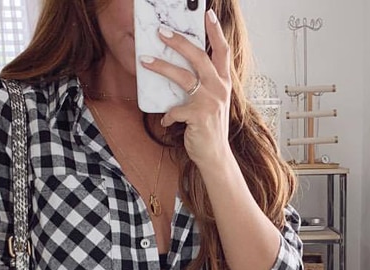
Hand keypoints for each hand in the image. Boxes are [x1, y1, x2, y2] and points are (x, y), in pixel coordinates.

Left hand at [140, 10, 231, 168]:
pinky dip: (168, 115)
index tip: (208, 14)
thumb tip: (183, 70)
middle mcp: (219, 89)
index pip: (222, 51)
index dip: (215, 32)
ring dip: (162, 67)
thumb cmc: (210, 129)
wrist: (215, 156)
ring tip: (145, 60)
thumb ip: (204, 86)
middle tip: (161, 32)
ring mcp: (210, 102)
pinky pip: (176, 110)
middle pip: (199, 57)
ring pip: (183, 78)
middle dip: (179, 42)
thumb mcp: (213, 103)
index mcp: (224, 83)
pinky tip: (166, 121)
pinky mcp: (199, 116)